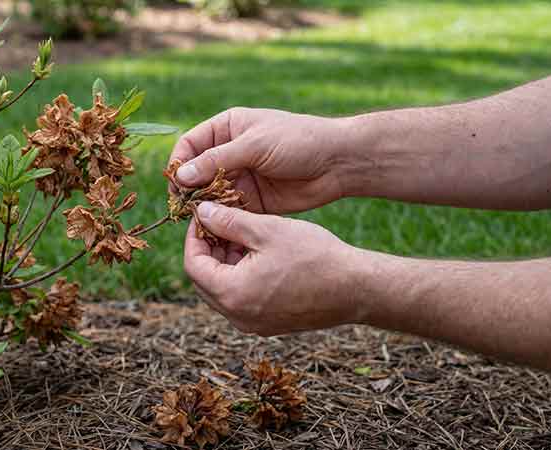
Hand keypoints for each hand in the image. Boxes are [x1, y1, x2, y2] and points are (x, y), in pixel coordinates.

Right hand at [170, 108, 351, 213]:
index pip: (189, 145)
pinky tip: (215, 226)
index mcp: (227, 128)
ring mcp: (241, 177)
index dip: (179, 163)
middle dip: (188, 189)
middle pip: (195, 172)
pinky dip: (220, 218)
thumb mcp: (254, 145)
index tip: (175, 183)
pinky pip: (228, 209)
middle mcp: (230, 152)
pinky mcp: (252, 199)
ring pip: (209, 193)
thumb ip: (215, 161)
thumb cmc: (298, 141)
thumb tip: (180, 176)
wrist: (338, 162)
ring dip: (202, 206)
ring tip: (198, 218)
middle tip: (183, 207)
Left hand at [184, 202, 366, 335]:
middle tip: (220, 224)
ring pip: (222, 291)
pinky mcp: (267, 326)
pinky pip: (241, 301)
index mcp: (232, 294)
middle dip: (208, 250)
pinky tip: (256, 255)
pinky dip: (240, 278)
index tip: (205, 217)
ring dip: (224, 264)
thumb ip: (228, 221)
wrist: (356, 289)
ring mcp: (252, 325)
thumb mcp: (267, 230)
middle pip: (204, 281)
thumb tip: (201, 212)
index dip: (194, 237)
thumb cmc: (315, 256)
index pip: (193, 265)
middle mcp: (237, 316)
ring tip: (241, 236)